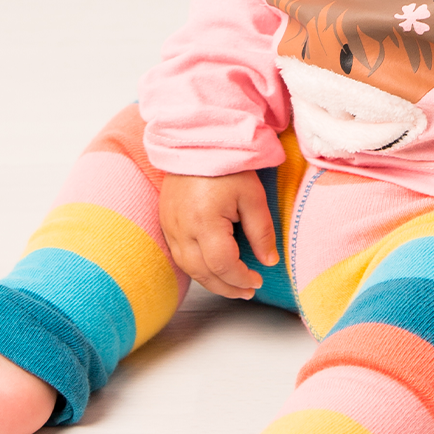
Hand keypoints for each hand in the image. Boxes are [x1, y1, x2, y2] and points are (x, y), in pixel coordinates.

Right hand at [159, 171, 278, 298]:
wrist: (196, 142)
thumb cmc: (226, 166)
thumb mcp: (252, 196)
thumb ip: (261, 231)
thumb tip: (269, 262)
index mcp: (205, 223)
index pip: (223, 266)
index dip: (241, 279)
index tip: (258, 281)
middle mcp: (181, 229)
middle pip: (203, 273)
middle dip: (227, 287)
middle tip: (248, 291)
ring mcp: (169, 226)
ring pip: (188, 268)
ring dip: (211, 280)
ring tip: (232, 285)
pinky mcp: (165, 221)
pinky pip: (178, 255)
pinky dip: (197, 267)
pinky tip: (212, 268)